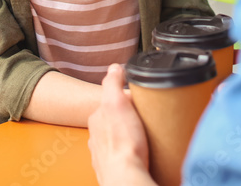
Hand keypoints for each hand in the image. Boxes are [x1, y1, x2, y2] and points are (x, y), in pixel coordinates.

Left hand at [88, 64, 153, 185]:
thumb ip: (113, 82)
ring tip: (144, 136)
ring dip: (128, 137)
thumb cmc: (123, 143)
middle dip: (128, 119)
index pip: (112, 101)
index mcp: (97, 118)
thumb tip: (115, 67)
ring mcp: (103, 153)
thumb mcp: (117, 102)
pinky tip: (139, 152)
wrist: (125, 177)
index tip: (139, 101)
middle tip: (144, 120)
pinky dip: (129, 152)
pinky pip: (122, 155)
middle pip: (114, 120)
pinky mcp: (113, 167)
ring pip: (117, 138)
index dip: (127, 99)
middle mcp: (96, 136)